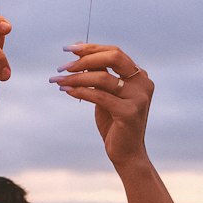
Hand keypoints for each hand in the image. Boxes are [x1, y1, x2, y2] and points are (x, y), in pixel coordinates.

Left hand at [50, 43, 152, 166]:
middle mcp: (143, 83)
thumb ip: (98, 72)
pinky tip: (67, 91)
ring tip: (59, 81)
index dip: (91, 48)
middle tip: (63, 66)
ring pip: (103, 77)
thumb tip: (78, 48)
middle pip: (113, 57)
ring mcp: (138, 97)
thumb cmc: (115, 124)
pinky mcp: (129, 112)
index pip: (114, 52)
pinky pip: (99, 96)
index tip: (68, 48)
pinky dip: (81, 91)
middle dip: (85, 59)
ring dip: (77, 77)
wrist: (127, 154)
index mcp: (139, 76)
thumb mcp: (106, 94)